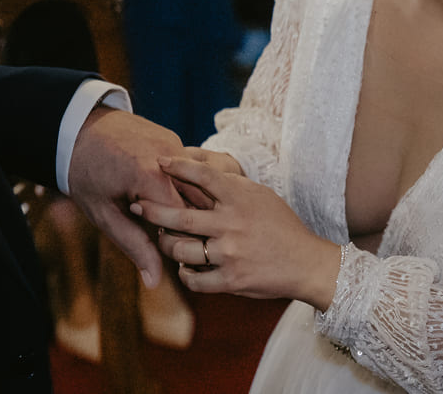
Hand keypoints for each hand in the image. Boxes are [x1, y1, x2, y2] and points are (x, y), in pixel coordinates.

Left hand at [67, 107, 186, 287]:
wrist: (76, 128)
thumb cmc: (85, 174)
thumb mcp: (105, 214)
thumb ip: (134, 245)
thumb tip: (155, 281)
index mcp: (150, 177)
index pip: (185, 219)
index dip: (183, 240)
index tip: (177, 254)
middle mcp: (169, 156)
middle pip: (198, 201)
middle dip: (191, 223)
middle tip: (176, 238)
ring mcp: (173, 143)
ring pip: (197, 184)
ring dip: (191, 204)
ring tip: (175, 219)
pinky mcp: (173, 138)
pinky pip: (188, 169)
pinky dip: (184, 186)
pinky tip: (171, 197)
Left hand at [131, 157, 342, 308]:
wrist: (306, 263)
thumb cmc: (280, 225)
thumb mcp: (260, 196)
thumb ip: (229, 186)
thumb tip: (195, 173)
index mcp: (240, 199)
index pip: (203, 176)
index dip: (178, 167)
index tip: (159, 161)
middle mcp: (232, 224)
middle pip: (179, 216)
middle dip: (152, 209)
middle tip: (137, 204)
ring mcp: (229, 254)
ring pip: (180, 249)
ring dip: (166, 243)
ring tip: (164, 238)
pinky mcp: (231, 281)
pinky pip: (193, 280)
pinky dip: (184, 273)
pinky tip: (184, 267)